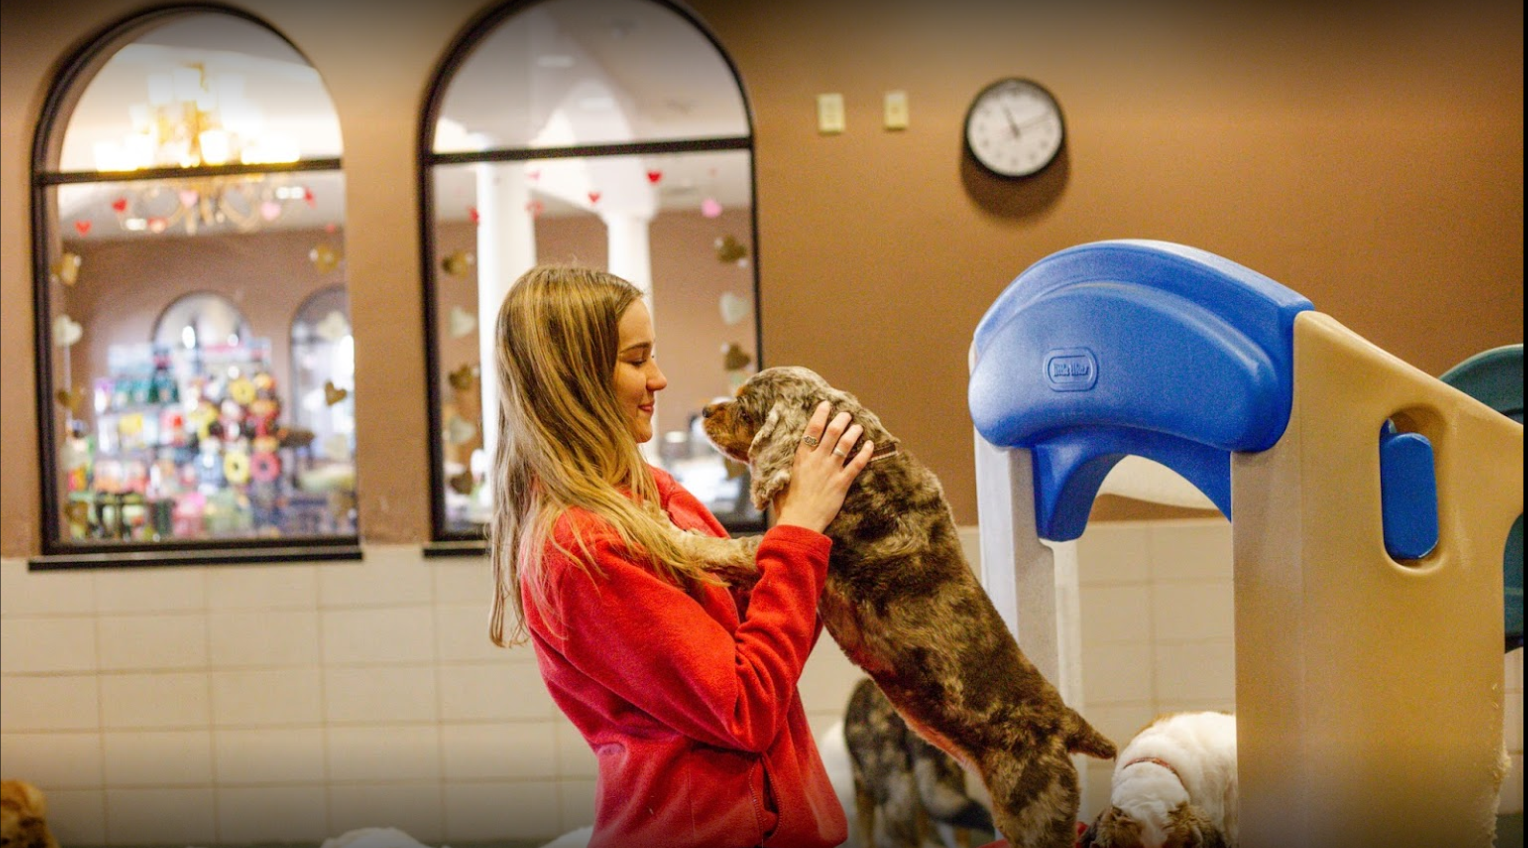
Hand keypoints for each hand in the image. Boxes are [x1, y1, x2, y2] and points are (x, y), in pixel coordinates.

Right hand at [773, 401, 872, 533]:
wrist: (799, 522)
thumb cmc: (787, 504)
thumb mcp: (781, 480)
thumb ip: (786, 467)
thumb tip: (780, 459)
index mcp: (801, 457)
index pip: (812, 429)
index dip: (821, 414)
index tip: (826, 405)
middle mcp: (817, 460)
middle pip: (832, 432)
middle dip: (841, 419)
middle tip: (847, 414)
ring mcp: (831, 470)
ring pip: (845, 444)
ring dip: (853, 432)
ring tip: (858, 426)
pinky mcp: (842, 483)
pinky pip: (857, 464)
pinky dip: (865, 453)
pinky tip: (870, 445)